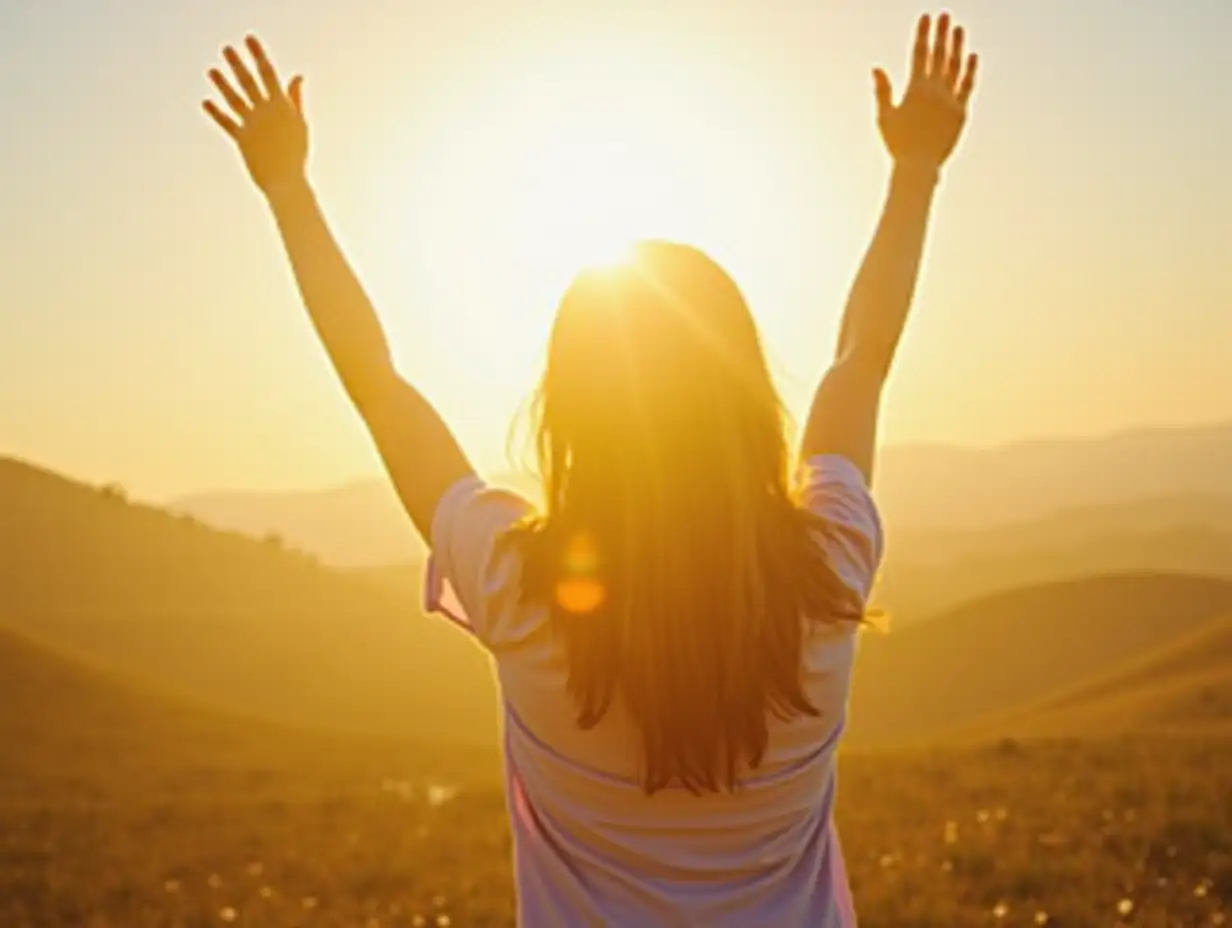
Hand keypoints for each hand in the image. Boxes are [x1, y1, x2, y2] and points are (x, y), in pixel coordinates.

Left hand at [202, 37, 307, 197]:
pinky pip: (227, 123)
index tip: (249, 39)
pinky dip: (216, 113)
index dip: (258, 55)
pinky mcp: (242, 140)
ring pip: (235, 100)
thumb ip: (295, 99)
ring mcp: (253, 126)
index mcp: (282, 107)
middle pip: (249, 84)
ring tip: (211, 70)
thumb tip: (297, 76)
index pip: (269, 75)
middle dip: (238, 65)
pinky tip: (206, 101)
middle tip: (226, 48)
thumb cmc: (296, 153)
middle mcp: (266, 113)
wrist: (287, 182)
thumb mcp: (299, 124)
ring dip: (223, 85)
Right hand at [873, 13, 977, 169]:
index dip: (923, 34)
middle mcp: (935, 91)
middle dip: (941, 33)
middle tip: (945, 14)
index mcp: (915, 90)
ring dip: (957, 46)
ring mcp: (951, 100)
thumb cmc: (898, 145)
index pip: (920, 54)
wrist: (919, 167)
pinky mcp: (961, 111)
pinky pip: (967, 85)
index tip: (926, 17)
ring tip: (958, 28)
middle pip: (939, 55)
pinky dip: (970, 70)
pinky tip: (972, 56)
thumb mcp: (885, 117)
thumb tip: (876, 67)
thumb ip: (883, 91)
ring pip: (956, 66)